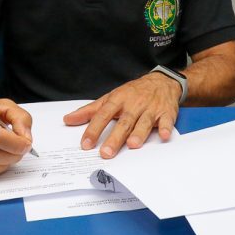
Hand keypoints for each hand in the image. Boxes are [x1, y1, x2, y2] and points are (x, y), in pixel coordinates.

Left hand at [63, 72, 180, 157]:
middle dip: (115, 137)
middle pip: (123, 122)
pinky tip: (164, 136)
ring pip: (144, 122)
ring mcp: (150, 108)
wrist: (161, 81)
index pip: (103, 115)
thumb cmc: (132, 93)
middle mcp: (134, 104)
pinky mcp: (166, 112)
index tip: (86, 144)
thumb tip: (68, 120)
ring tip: (132, 145)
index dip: (94, 129)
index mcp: (118, 100)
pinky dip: (166, 128)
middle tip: (106, 153)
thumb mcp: (110, 98)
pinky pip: (167, 121)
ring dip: (139, 133)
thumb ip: (90, 111)